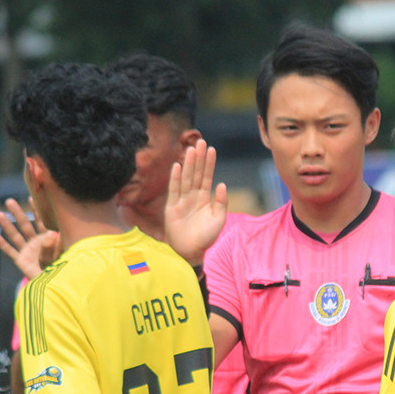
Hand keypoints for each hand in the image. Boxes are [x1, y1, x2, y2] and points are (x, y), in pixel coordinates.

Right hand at [0, 198, 59, 279]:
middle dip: (18, 213)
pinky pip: (10, 251)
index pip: (41, 221)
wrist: (54, 284)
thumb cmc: (61, 268)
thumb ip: (53, 246)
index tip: (31, 198)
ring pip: (15, 236)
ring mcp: (27, 251)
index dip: (36, 210)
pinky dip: (2, 244)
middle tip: (9, 201)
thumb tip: (52, 233)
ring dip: (7, 225)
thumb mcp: (58, 256)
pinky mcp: (21, 261)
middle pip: (25, 225)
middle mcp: (36, 242)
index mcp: (47, 239)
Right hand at [164, 139, 226, 266]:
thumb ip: (221, 202)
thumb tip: (222, 184)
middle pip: (196, 173)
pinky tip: (178, 166)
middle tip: (200, 141)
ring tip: (191, 150)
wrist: (190, 252)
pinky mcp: (172, 207)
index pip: (207, 177)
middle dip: (198, 158)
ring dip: (188, 164)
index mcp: (204, 198)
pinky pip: (174, 190)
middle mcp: (193, 197)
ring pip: (186, 178)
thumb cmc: (206, 238)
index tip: (211, 149)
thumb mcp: (218, 219)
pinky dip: (176, 178)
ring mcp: (182, 201)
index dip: (209, 163)